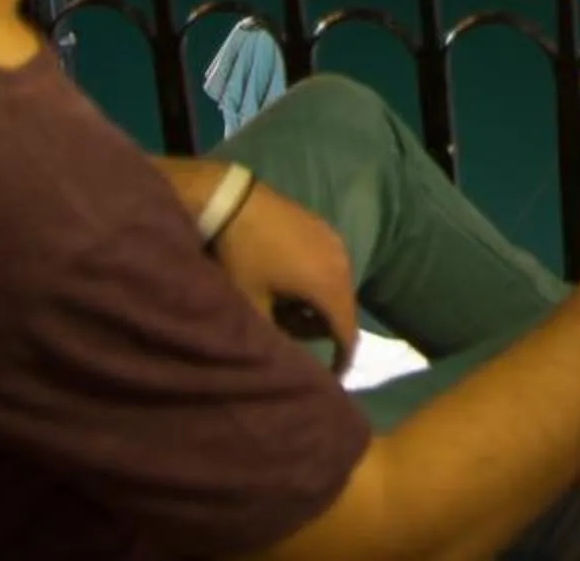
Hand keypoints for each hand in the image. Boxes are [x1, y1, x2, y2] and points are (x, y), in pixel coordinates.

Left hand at [211, 180, 358, 374]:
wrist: (232, 200)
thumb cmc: (242, 257)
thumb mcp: (254, 305)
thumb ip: (277, 337)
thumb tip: (289, 361)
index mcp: (329, 286)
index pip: (347, 334)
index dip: (341, 361)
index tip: (328, 380)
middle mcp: (342, 263)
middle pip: (345, 310)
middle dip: (326, 332)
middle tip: (296, 341)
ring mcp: (335, 241)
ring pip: (338, 287)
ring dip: (321, 306)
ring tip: (289, 314)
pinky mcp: (323, 227)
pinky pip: (331, 265)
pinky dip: (318, 283)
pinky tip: (291, 285)